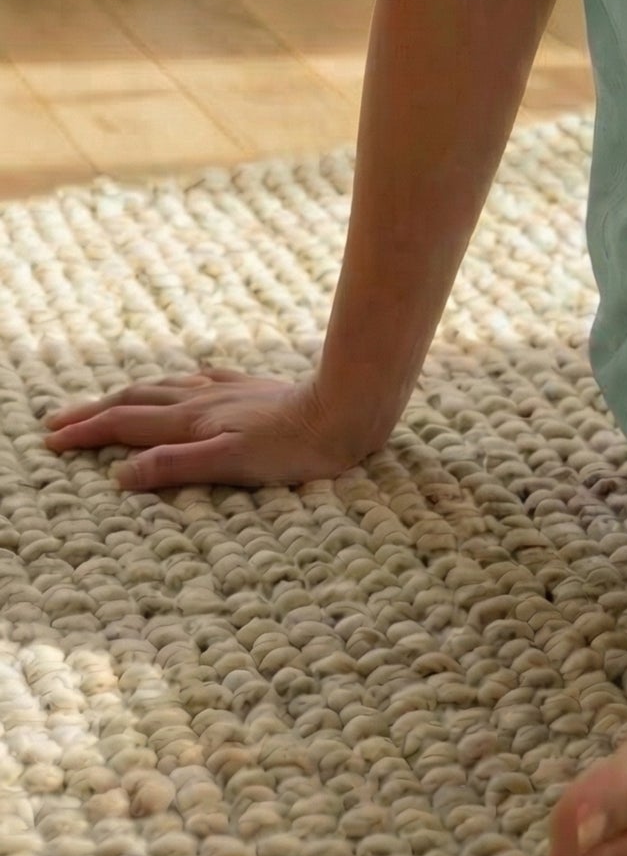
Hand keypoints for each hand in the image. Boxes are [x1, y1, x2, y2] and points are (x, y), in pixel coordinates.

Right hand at [40, 369, 382, 490]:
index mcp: (192, 421)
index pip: (124, 423)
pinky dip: (180, 384)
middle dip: (94, 410)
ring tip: (109, 399)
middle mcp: (204, 400)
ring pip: (167, 387)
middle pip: (136, 398)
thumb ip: (174, 467)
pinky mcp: (256, 388)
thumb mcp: (230, 463)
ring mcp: (231, 391)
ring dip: (130, 394)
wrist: (348, 409)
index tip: (48, 440)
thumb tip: (118, 474)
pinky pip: (206, 381)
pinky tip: (189, 382)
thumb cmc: (294, 448)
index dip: (84, 432)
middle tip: (58, 420)